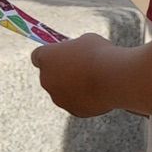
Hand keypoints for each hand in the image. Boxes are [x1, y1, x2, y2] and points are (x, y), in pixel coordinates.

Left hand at [33, 35, 151, 117]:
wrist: (114, 78)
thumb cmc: (99, 53)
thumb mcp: (86, 41)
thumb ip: (75, 50)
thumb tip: (77, 55)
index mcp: (46, 58)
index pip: (37, 56)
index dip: (50, 55)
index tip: (61, 54)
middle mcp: (46, 80)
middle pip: (50, 76)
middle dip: (62, 72)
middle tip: (81, 66)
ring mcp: (58, 98)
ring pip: (63, 91)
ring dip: (73, 86)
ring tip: (95, 79)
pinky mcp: (73, 111)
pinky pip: (77, 102)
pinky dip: (85, 98)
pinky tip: (100, 91)